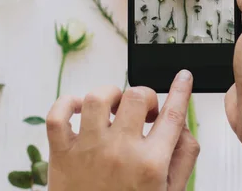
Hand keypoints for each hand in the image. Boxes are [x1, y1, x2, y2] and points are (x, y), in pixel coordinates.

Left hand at [47, 70, 198, 190]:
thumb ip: (183, 159)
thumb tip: (182, 128)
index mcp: (150, 164)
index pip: (173, 115)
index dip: (181, 91)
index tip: (183, 77)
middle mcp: (120, 152)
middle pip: (137, 97)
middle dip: (146, 97)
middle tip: (145, 111)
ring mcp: (88, 150)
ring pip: (97, 98)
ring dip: (110, 94)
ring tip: (114, 107)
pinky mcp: (61, 154)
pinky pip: (58, 115)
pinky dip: (67, 103)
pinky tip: (80, 109)